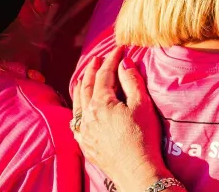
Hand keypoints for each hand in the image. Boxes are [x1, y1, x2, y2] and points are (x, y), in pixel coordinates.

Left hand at [72, 47, 170, 189]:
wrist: (136, 170)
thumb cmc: (143, 137)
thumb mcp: (142, 106)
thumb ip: (132, 82)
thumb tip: (124, 63)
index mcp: (101, 103)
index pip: (105, 74)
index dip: (112, 59)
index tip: (119, 49)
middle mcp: (87, 114)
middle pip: (87, 86)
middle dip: (93, 70)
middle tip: (98, 58)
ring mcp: (83, 130)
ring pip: (77, 103)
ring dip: (82, 87)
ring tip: (85, 77)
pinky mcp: (84, 143)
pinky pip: (75, 121)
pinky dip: (76, 109)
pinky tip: (79, 108)